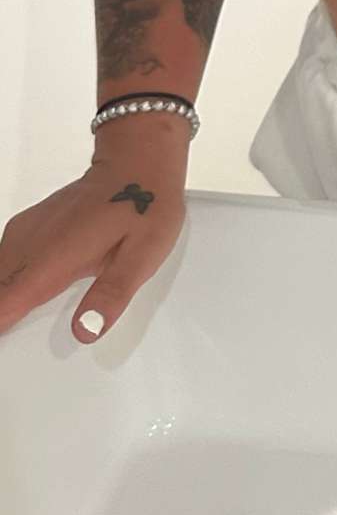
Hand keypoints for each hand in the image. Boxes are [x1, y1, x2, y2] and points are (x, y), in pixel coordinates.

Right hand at [0, 152, 186, 345]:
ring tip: (19, 323)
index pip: (3, 305)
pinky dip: (6, 282)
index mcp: (53, 259)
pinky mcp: (28, 227)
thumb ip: (112, 293)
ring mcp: (25, 232)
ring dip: (5, 299)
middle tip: (20, 340)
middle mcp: (29, 245)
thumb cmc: (144, 205)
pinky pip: (3, 261)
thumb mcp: (143, 254)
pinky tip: (23, 295)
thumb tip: (84, 331)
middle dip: (2, 315)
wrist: (139, 159)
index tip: (10, 355)